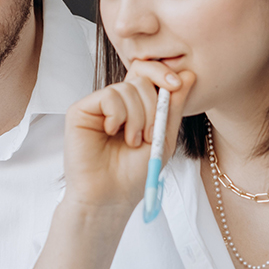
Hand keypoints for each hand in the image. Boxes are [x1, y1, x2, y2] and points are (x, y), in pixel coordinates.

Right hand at [63, 62, 194, 211]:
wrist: (111, 196)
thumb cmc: (135, 173)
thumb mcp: (164, 137)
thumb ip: (175, 106)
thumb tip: (189, 74)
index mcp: (134, 105)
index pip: (147, 73)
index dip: (163, 73)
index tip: (176, 85)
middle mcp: (115, 102)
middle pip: (140, 78)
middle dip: (153, 106)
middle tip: (150, 135)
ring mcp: (96, 105)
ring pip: (126, 88)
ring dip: (137, 118)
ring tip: (132, 142)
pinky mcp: (80, 110)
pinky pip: (108, 96)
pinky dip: (118, 116)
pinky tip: (112, 133)